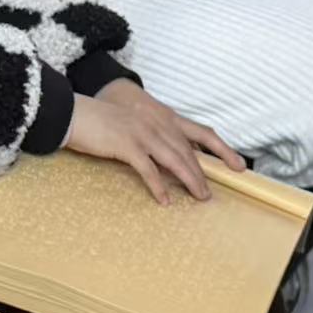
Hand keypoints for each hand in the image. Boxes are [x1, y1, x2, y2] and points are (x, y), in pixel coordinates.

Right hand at [66, 79, 245, 204]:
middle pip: (188, 151)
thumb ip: (152, 135)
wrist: (75, 113)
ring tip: (198, 197)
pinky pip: (148, 170)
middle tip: (208, 194)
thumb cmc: (100, 120)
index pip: (201, 133)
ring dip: (189, 181)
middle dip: (202, 174)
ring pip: (175, 160)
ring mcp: (143, 133)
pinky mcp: (127, 145)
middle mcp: (157, 124)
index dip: (222, 149)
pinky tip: (165, 200)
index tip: (237, 164)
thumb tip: (166, 157)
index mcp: (161, 117)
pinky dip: (158, 186)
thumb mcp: (133, 123)